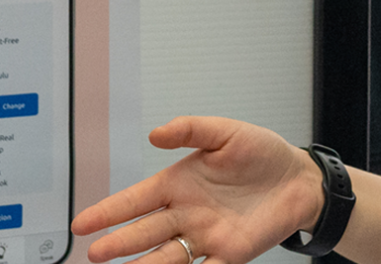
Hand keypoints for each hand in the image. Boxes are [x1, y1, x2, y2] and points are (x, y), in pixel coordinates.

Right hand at [71, 116, 324, 263]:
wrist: (299, 179)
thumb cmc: (261, 153)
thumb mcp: (226, 132)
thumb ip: (191, 129)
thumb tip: (155, 133)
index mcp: (178, 183)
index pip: (135, 200)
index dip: (108, 212)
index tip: (81, 224)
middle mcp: (186, 213)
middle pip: (145, 232)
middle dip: (119, 243)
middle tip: (95, 255)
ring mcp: (205, 236)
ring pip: (166, 256)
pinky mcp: (230, 253)